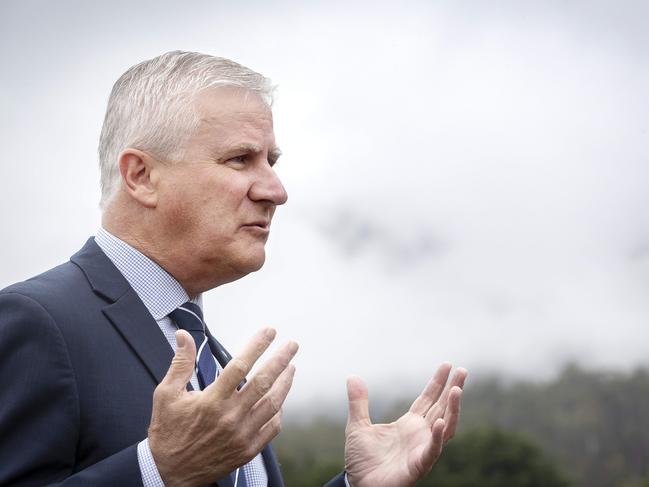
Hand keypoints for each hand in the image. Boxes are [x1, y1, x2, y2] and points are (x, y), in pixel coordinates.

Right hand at [148, 327, 297, 486]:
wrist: (169, 472)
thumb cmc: (168, 432)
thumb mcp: (166, 394)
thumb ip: (180, 362)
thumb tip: (184, 335)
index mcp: (211, 401)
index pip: (240, 365)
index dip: (257, 346)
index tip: (269, 332)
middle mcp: (230, 417)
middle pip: (263, 382)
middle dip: (281, 360)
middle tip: (292, 345)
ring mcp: (242, 434)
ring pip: (273, 404)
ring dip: (285, 383)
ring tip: (291, 368)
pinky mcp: (248, 450)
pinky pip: (272, 427)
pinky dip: (279, 411)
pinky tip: (280, 400)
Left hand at [344, 363, 466, 486]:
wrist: (358, 486)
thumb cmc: (361, 460)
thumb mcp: (357, 425)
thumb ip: (358, 402)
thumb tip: (352, 377)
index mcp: (409, 424)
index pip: (428, 399)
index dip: (438, 382)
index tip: (448, 365)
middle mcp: (420, 434)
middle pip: (441, 408)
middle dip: (453, 389)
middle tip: (463, 370)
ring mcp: (422, 448)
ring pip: (444, 426)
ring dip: (452, 409)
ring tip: (456, 390)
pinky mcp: (418, 465)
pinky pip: (432, 450)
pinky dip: (437, 437)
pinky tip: (439, 422)